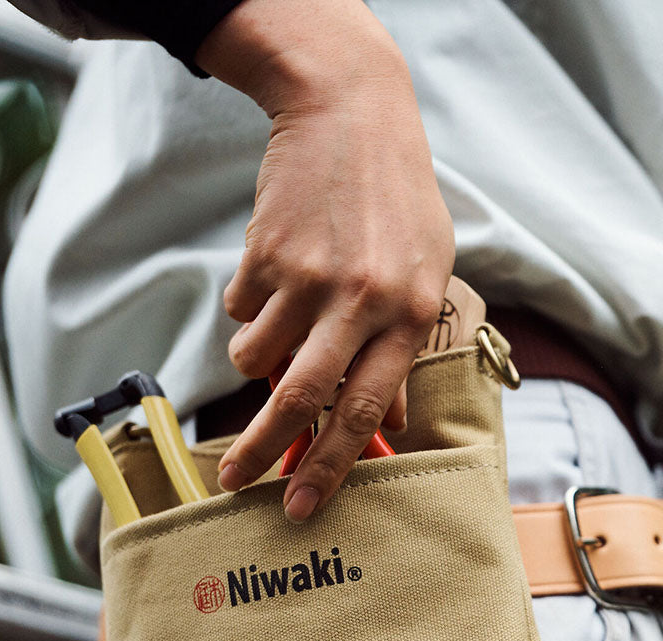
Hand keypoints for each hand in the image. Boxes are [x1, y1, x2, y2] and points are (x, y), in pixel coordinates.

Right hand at [195, 0, 454, 519]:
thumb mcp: (426, 275)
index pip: (366, 409)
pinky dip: (248, 308)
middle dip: (264, 450)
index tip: (302, 504)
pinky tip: (278, 269)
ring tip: (278, 324)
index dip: (331, 465)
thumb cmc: (398, 204)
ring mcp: (310, 275)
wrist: (350, 113)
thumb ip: (405, 351)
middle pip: (301, 398)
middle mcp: (362, 301)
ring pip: (255, 355)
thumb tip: (391, 422)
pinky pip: (240, 309)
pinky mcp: (266, 253)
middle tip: (236, 483)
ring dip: (254, 359)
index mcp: (410, 314)